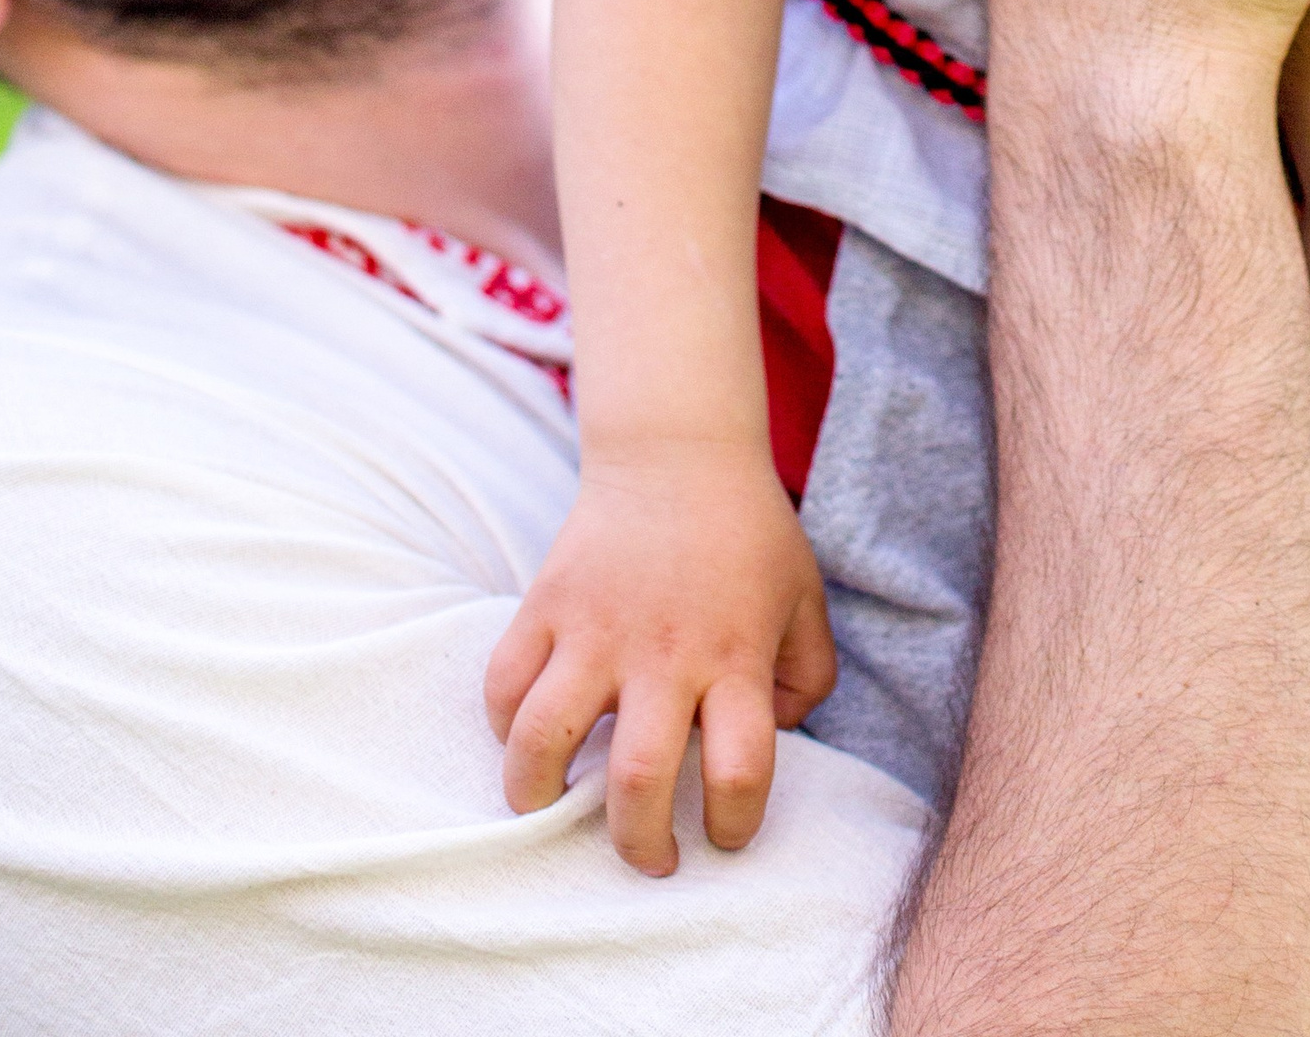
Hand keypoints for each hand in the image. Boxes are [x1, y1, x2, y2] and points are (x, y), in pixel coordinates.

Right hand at [485, 444, 837, 873]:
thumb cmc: (749, 536)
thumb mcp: (805, 601)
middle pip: (638, 779)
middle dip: (639, 844)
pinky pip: (501, 685)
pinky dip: (503, 728)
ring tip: (555, 807)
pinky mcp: (545, 605)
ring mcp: (596, 628)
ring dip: (541, 796)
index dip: (735, 826)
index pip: (740, 770)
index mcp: (736, 653)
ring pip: (544, 740)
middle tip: (649, 857)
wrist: (679, 453)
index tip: (724, 834)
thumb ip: (808, 679)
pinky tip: (528, 738)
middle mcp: (663, 650)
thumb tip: (776, 741)